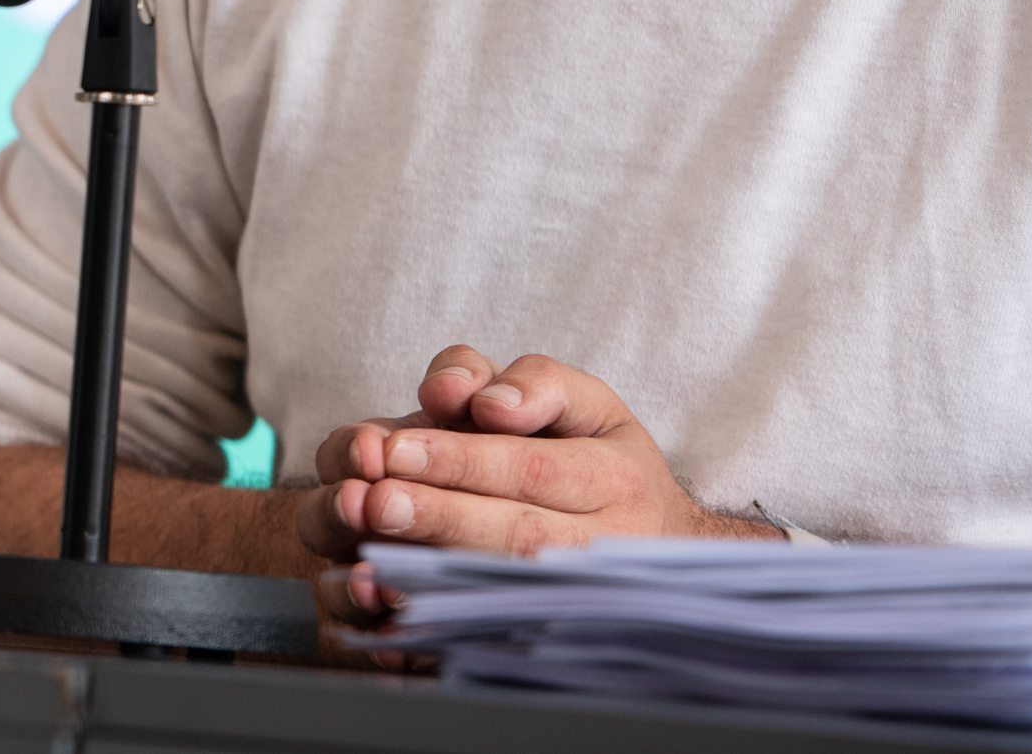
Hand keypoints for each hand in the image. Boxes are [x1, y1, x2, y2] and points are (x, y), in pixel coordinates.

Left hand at [295, 345, 779, 628]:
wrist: (662, 553)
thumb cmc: (603, 463)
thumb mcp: (586, 404)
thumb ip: (535, 384)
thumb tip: (490, 404)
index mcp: (614, 480)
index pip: (529, 467)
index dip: (459, 461)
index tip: (393, 449)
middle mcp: (603, 549)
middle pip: (516, 535)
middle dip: (437, 518)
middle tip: (370, 503)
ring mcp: (582, 606)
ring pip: (508, 595)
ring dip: (433, 582)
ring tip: (369, 567)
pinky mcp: (554, 646)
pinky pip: (496, 647)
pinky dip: (439, 644)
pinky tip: (389, 632)